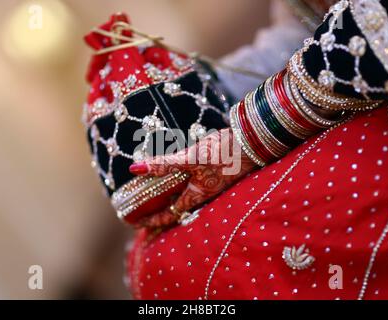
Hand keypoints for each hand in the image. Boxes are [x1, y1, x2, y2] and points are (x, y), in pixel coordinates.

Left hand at [129, 128, 256, 228]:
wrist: (252, 140)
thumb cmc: (224, 153)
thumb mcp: (191, 158)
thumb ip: (165, 164)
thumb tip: (135, 169)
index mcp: (197, 195)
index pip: (170, 214)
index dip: (152, 220)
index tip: (135, 223)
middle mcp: (202, 192)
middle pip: (175, 205)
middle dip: (157, 208)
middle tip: (138, 207)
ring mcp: (207, 181)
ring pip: (182, 192)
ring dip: (166, 193)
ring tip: (150, 190)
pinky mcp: (211, 168)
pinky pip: (189, 178)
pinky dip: (176, 177)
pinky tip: (171, 169)